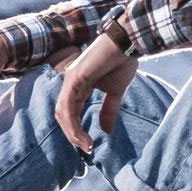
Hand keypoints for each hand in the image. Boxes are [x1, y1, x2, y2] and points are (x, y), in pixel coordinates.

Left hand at [55, 32, 137, 153]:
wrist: (128, 41)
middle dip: (72, 135)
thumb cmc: (122, 60)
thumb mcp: (115, 92)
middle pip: (62, 115)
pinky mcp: (75, 78)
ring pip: (62, 113)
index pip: (70, 112)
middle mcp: (70, 82)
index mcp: (78, 85)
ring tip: (85, 145)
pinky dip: (73, 124)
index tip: (89, 145)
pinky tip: (82, 135)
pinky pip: (68, 106)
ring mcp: (70, 79)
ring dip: (72, 133)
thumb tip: (106, 131)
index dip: (76, 130)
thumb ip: (109, 110)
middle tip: (86, 149)